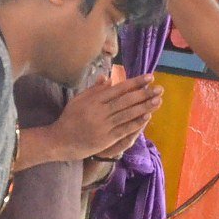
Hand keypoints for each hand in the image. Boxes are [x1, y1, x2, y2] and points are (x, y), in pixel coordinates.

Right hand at [43, 73, 162, 164]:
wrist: (59, 141)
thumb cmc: (69, 119)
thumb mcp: (78, 100)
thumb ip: (94, 89)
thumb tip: (107, 77)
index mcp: (94, 99)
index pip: (119, 88)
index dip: (135, 83)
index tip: (149, 77)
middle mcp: (99, 111)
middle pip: (126, 100)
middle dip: (144, 93)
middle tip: (159, 88)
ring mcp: (103, 125)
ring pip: (127, 114)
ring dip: (144, 107)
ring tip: (158, 100)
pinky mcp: (105, 139)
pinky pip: (124, 129)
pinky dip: (136, 123)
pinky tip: (147, 117)